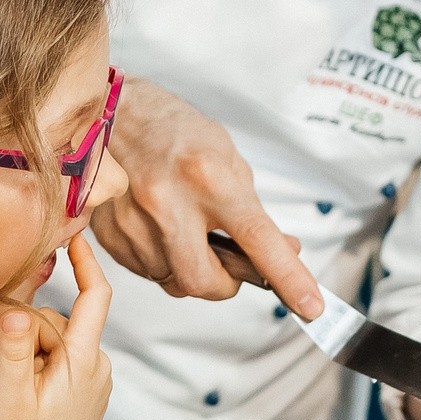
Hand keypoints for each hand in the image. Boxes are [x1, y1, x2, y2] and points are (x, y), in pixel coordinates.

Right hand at [0, 235, 112, 419]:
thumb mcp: (8, 394)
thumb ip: (12, 348)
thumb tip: (15, 310)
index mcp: (85, 362)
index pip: (95, 297)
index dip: (87, 262)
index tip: (75, 235)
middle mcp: (99, 367)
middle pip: (61, 320)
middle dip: (29, 334)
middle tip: (6, 372)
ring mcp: (96, 382)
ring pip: (57, 340)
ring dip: (30, 354)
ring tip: (13, 390)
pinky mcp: (87, 393)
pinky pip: (61, 360)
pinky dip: (39, 367)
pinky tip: (25, 394)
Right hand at [85, 77, 322, 316]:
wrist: (111, 114)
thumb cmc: (175, 133)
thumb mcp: (227, 160)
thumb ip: (252, 212)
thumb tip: (282, 253)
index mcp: (207, 177)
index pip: (256, 239)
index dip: (287, 277)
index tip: (310, 305)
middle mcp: (167, 202)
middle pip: (204, 280)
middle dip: (224, 284)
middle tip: (229, 266)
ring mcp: (134, 222)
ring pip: (173, 281)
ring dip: (189, 268)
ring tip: (186, 231)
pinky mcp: (110, 235)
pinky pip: (146, 272)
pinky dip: (162, 261)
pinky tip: (160, 230)